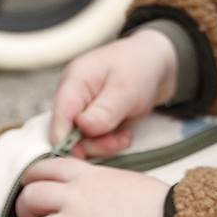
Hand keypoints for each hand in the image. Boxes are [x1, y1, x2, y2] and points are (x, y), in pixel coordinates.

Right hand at [48, 29, 178, 157]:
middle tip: (118, 142)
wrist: (157, 63)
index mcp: (75, 81)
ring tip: (125, 137)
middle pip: (67, 133)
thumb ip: (105, 110)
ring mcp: (82, 108)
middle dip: (92, 144)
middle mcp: (73, 96)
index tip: (85, 154)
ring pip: (82, 140)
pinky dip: (109, 143)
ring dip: (104, 145)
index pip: (59, 116)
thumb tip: (82, 126)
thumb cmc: (141, 67)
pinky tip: (125, 135)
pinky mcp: (92, 118)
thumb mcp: (127, 90)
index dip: (66, 140)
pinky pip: (94, 139)